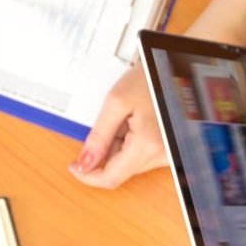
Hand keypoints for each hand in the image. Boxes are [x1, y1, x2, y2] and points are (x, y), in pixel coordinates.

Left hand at [71, 66, 168, 188]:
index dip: (87, 175)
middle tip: (110, 121)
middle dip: (106, 151)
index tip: (74, 166)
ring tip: (128, 118)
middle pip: (120, 170)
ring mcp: (167, 154)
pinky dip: (131, 143)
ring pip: (129, 163)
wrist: (171, 67)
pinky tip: (135, 123)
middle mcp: (162, 154)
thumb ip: (99, 136)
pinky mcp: (168, 149)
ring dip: (119, 145)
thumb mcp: (116, 102)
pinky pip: (141, 156)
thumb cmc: (150, 77)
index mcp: (148, 144)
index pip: (111, 178)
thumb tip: (85, 162)